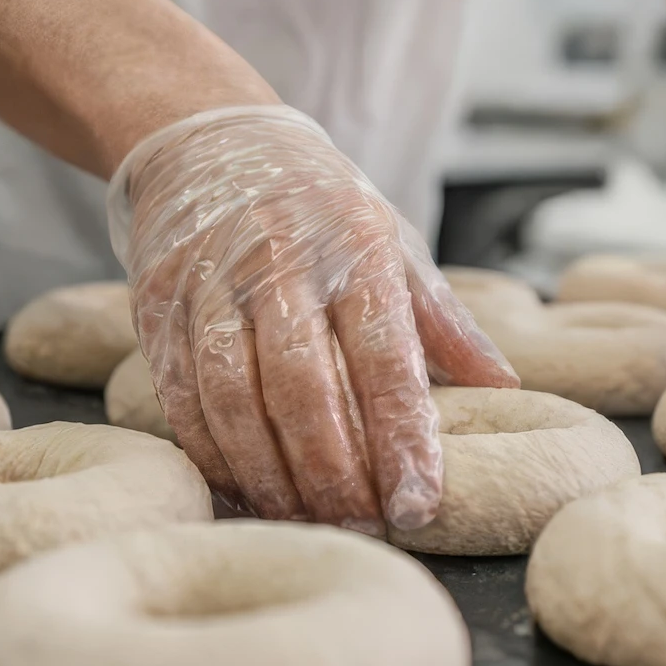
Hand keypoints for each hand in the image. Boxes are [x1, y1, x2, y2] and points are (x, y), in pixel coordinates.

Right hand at [107, 107, 517, 533]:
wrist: (207, 140)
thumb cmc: (320, 205)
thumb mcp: (393, 241)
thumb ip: (443, 322)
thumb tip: (507, 389)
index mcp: (355, 246)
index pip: (384, 356)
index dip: (401, 438)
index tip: (419, 504)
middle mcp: (281, 261)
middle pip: (303, 385)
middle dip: (332, 470)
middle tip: (360, 525)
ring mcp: (211, 282)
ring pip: (233, 396)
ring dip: (269, 472)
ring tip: (304, 519)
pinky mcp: (158, 304)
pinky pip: (181, 394)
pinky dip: (210, 452)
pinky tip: (242, 489)